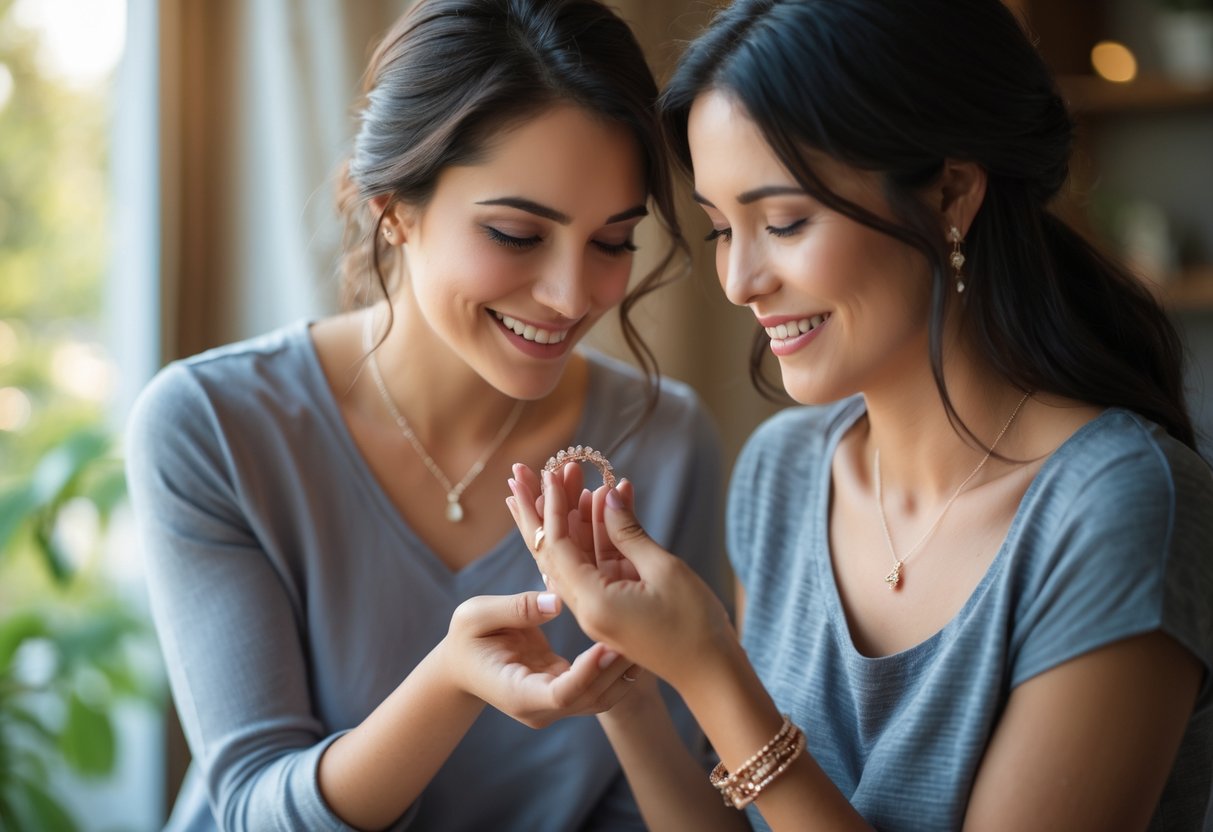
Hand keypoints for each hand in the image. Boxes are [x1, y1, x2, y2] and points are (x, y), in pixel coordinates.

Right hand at [441, 591, 635, 728]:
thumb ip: (515, 609)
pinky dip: (617, 669)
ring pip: (601, 698)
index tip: (607, 645)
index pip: (562, 694)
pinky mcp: (566, 692)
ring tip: (644, 636)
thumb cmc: (466, 638)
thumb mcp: (475, 616)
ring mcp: (555, 704)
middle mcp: (541, 708)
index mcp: (518, 693)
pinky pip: (599, 686)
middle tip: (638, 634)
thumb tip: (556, 602)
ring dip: (624, 672)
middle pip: (590, 698)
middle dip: (615, 670)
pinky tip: (633, 640)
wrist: (463, 664)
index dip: (588, 673)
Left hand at [509, 466, 733, 690]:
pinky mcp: (613, 606)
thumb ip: (630, 533)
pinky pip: (596, 564)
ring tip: (564, 475)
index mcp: (592, 601)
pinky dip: (597, 534)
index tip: (549, 473)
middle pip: (552, 550)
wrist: (711, 673)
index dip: (552, 507)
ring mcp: (598, 607)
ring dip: (570, 515)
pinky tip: (602, 502)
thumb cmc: (695, 625)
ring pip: (574, 554)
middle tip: (523, 473)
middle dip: (540, 509)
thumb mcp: (664, 570)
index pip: (558, 546)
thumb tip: (607, 497)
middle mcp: (586, 607)